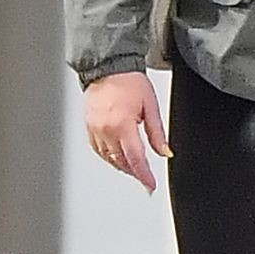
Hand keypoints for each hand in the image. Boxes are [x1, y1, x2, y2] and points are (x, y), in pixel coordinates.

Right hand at [83, 73, 171, 193]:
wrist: (109, 68)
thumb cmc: (129, 82)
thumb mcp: (151, 107)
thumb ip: (157, 133)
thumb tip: (165, 152)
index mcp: (123, 124)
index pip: (135, 158)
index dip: (144, 175)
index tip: (150, 186)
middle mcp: (106, 129)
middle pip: (121, 161)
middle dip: (134, 172)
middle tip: (145, 177)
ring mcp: (95, 129)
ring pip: (108, 158)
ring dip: (121, 165)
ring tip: (133, 167)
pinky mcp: (88, 127)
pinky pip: (98, 149)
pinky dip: (108, 156)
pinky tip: (116, 156)